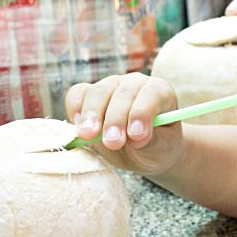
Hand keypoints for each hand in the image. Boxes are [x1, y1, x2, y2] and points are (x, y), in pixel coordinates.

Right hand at [64, 73, 183, 175]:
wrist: (142, 153)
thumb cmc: (157, 148)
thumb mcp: (161, 148)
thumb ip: (151, 141)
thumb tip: (134, 137)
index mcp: (160, 92)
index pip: (152, 94)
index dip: (142, 113)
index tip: (136, 136)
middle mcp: (135, 83)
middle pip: (122, 94)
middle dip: (115, 119)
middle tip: (112, 143)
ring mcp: (111, 86)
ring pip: (98, 92)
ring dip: (92, 115)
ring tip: (89, 136)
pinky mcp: (90, 95)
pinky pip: (78, 94)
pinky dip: (75, 109)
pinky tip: (79, 127)